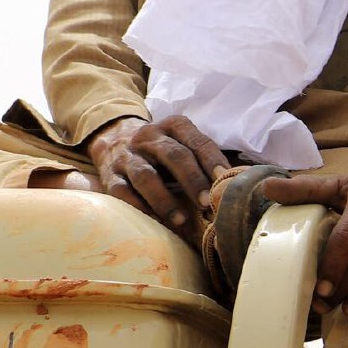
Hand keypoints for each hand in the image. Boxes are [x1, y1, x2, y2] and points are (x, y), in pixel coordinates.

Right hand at [85, 114, 232, 232]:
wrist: (112, 137)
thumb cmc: (162, 151)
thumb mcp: (182, 144)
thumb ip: (205, 160)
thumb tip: (238, 186)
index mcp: (174, 127)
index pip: (198, 142)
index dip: (212, 161)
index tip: (225, 180)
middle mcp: (149, 137)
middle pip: (174, 156)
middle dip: (193, 180)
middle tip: (207, 203)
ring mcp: (127, 156)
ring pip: (145, 176)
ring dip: (165, 199)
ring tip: (182, 219)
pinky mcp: (109, 175)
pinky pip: (122, 192)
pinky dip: (138, 207)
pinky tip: (153, 221)